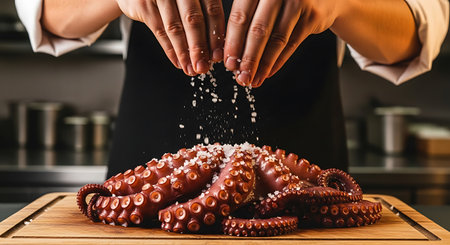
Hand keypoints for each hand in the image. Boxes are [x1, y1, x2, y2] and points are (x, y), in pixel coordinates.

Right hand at [115, 0, 225, 74]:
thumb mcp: (190, 1)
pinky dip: (170, 50)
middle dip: (199, 48)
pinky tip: (179, 62)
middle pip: (193, 20)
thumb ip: (203, 17)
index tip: (218, 55)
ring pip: (175, 28)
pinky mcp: (143, 4)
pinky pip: (159, 31)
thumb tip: (216, 50)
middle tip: (203, 67)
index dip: (216, 34)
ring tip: (191, 69)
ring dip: (184, 53)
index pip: (211, 9)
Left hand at [224, 0, 339, 86]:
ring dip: (263, 64)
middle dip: (248, 58)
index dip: (233, 42)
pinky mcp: (313, 16)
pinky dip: (278, 61)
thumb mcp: (262, 1)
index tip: (228, 63)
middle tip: (241, 78)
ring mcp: (298, 1)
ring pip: (277, 39)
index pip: (241, 16)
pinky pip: (292, 43)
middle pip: (258, 30)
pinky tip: (267, 73)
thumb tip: (231, 55)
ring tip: (254, 80)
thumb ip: (246, 19)